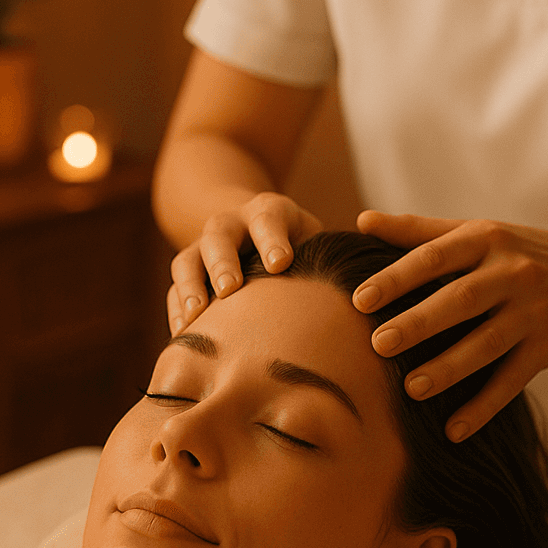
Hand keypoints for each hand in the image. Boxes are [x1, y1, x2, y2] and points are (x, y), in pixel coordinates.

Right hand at [167, 192, 322, 333]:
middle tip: (232, 288)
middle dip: (225, 261)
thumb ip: (333, 262)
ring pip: (188, 260)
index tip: (281, 264)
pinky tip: (184, 335)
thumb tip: (373, 297)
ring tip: (197, 315)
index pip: (269, 217)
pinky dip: (177, 310)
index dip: (273, 239)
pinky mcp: (187, 273)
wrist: (253, 228)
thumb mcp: (316, 241)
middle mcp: (232, 224)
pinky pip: (173, 290)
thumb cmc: (301, 247)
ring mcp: (203, 247)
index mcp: (270, 212)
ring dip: (192, 287)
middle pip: (220, 235)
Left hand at [353, 211, 547, 440]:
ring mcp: (533, 312)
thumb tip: (362, 220)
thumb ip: (418, 231)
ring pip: (488, 343)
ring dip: (450, 367)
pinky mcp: (547, 349)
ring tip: (411, 388)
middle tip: (379, 344)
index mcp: (487, 239)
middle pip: (461, 300)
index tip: (359, 299)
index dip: (397, 277)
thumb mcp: (476, 232)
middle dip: (420, 322)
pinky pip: (513, 381)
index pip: (436, 256)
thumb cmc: (518, 252)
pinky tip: (453, 431)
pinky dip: (484, 407)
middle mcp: (512, 273)